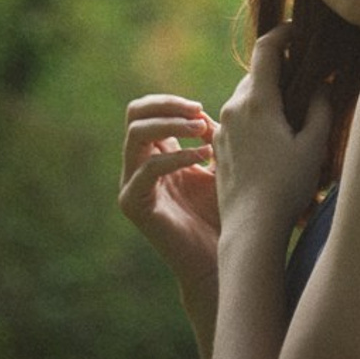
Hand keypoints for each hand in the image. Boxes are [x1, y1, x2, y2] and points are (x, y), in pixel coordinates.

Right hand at [119, 95, 219, 295]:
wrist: (223, 257)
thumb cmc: (227, 212)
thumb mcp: (220, 163)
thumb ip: (211, 135)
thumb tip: (212, 105)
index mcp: (156, 153)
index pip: (146, 109)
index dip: (172, 101)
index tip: (202, 108)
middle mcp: (138, 165)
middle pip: (135, 114)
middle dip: (168, 106)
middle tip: (199, 112)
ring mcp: (132, 184)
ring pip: (137, 134)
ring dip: (172, 124)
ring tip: (203, 129)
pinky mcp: (134, 204)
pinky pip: (148, 167)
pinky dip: (177, 156)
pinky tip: (203, 156)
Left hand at [215, 26, 331, 238]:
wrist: (250, 228)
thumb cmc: (286, 188)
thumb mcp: (313, 147)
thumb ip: (321, 109)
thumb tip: (324, 83)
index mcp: (257, 101)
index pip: (266, 49)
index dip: (283, 32)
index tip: (298, 29)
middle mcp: (233, 108)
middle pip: (257, 73)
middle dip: (280, 69)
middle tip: (306, 76)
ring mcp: (222, 127)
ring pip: (246, 96)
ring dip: (268, 95)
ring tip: (293, 112)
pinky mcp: (218, 146)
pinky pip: (238, 118)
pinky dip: (256, 116)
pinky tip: (274, 138)